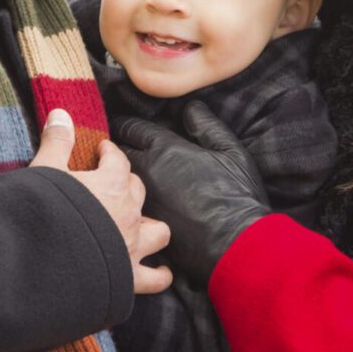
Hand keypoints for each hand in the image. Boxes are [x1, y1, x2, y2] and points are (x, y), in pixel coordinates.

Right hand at [30, 109, 173, 295]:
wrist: (40, 263)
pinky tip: (159, 272)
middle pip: (138, 191)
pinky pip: (154, 279)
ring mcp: (131, 246)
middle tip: (112, 185)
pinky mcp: (128, 277)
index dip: (110, 154)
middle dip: (128, 185)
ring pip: (158, 231)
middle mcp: (128, 214)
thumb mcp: (43, 171)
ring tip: (140, 225)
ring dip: (151, 226)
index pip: (118, 162)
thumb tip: (61, 112)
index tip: (102, 151)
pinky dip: (159, 275)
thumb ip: (56, 142)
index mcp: (110, 185)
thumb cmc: (41, 213)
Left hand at [118, 102, 269, 289]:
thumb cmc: (236, 196)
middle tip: (117, 145)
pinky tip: (128, 202)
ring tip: (118, 173)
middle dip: (116, 147)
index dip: (127, 125)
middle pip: (117, 153)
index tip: (125, 125)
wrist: (233, 244)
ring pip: (117, 181)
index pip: (131, 128)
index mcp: (166, 150)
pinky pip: (125, 206)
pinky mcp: (142, 224)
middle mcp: (146, 172)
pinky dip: (124, 201)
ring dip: (117, 175)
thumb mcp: (230, 152)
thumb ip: (207, 126)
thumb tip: (190, 108)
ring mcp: (140, 199)